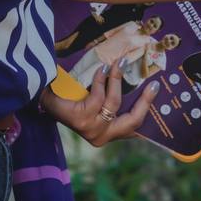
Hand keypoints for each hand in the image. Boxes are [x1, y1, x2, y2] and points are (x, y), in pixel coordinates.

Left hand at [41, 61, 158, 146]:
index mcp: (109, 135)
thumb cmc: (74, 102)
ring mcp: (91, 130)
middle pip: (133, 120)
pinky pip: (98, 96)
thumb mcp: (97, 107)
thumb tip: (143, 85)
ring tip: (118, 63)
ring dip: (117, 80)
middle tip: (153, 82)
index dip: (147, 107)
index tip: (156, 87)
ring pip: (114, 102)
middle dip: (145, 100)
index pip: (135, 126)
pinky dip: (101, 80)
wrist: (45, 102)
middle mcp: (102, 137)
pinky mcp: (80, 120)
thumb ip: (115, 102)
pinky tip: (102, 69)